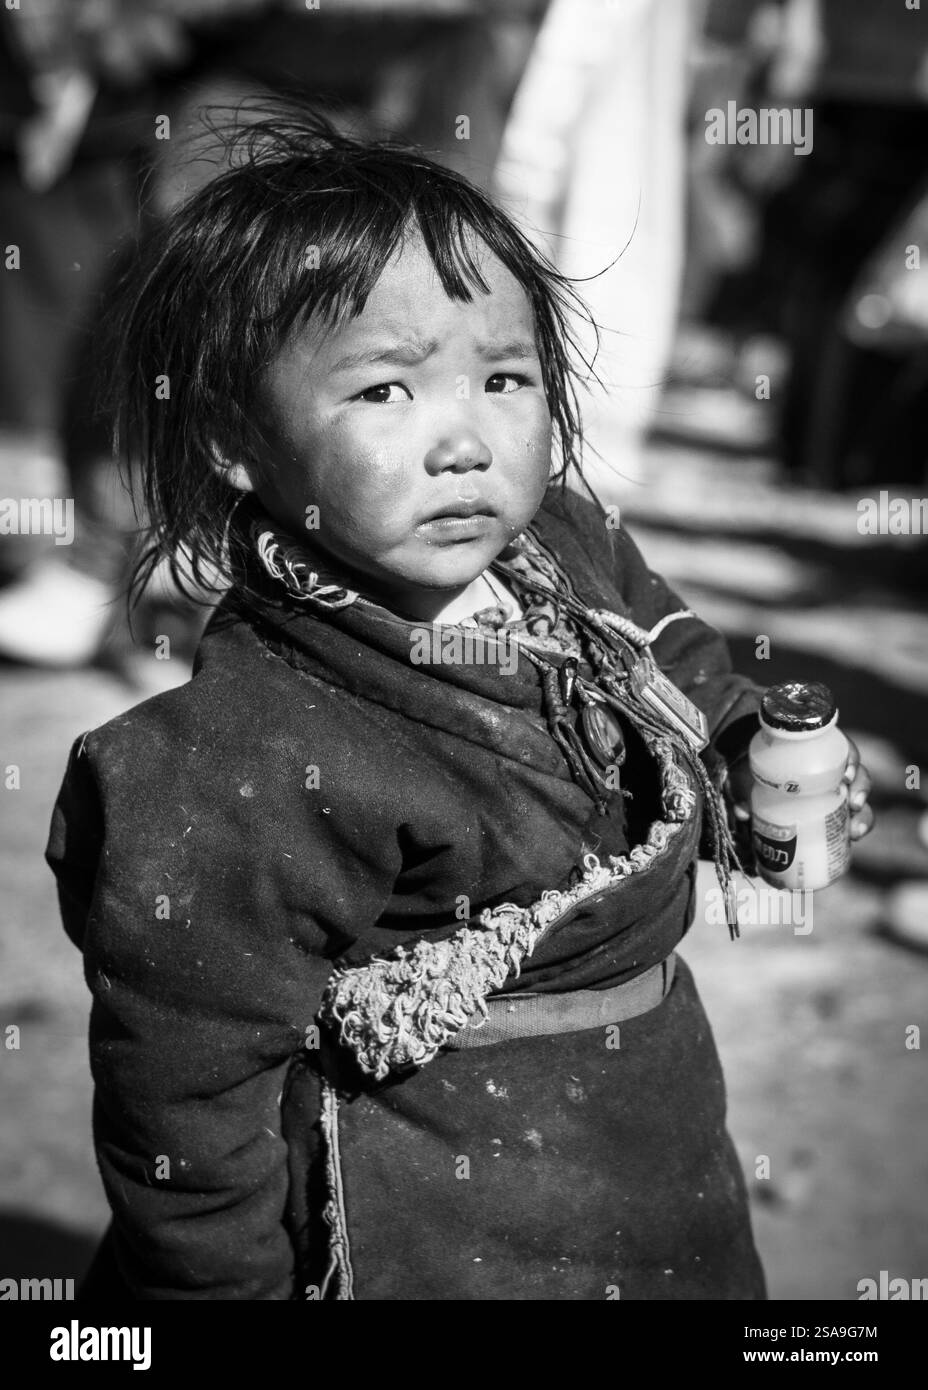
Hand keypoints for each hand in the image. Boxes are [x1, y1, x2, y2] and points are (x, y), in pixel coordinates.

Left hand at [724, 736, 874, 840]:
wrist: (746, 785)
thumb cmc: (748, 771)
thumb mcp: (743, 773)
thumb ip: (740, 787)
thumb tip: (744, 812)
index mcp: (813, 752)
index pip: (840, 749)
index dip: (849, 759)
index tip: (846, 775)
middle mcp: (828, 771)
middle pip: (856, 774)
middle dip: (861, 788)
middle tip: (853, 803)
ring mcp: (832, 794)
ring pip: (857, 800)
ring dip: (863, 814)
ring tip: (855, 831)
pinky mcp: (830, 815)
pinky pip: (849, 822)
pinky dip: (855, 830)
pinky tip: (853, 840)